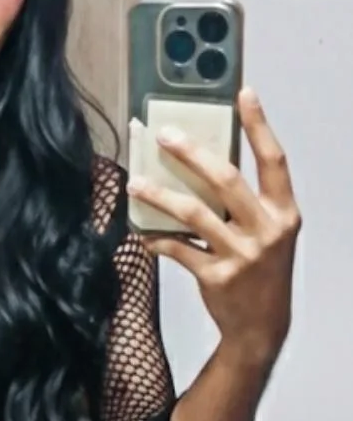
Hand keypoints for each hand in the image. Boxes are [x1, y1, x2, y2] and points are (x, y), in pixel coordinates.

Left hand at [127, 89, 300, 366]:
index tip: (244, 94)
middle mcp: (267, 231)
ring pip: (194, 214)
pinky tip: (140, 232)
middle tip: (164, 135)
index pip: (274, 160)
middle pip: (226, 180)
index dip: (260, 125)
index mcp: (284, 212)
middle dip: (192, 154)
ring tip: (135, 183)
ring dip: (160, 196)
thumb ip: (246, 201)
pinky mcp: (218, 277)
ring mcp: (243, 255)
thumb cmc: (262, 269)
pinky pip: (179, 249)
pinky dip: (157, 239)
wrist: (262, 326)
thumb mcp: (267, 232)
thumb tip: (203, 161)